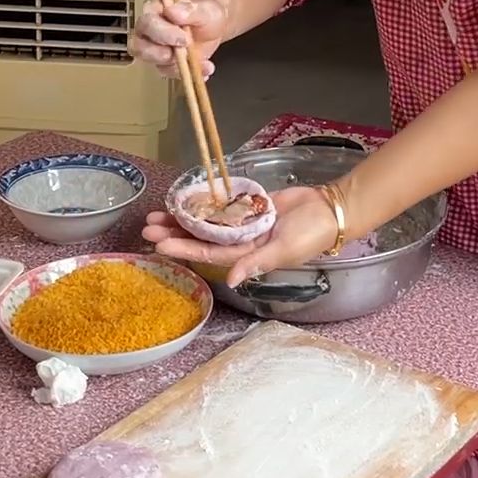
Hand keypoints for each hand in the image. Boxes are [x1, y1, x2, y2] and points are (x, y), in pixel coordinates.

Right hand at [128, 0, 229, 79]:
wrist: (216, 26)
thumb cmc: (206, 11)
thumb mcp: (205, 8)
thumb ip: (190, 9)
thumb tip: (172, 11)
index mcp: (155, 9)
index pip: (147, 23)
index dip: (163, 33)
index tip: (184, 38)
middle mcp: (149, 29)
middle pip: (140, 46)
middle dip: (161, 53)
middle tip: (185, 52)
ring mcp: (155, 48)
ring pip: (153, 63)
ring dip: (176, 66)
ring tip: (200, 62)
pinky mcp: (165, 63)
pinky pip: (170, 73)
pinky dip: (188, 74)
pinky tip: (204, 68)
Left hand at [142, 186, 337, 286]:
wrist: (330, 209)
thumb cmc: (310, 234)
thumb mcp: (284, 250)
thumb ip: (256, 262)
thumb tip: (231, 279)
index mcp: (247, 255)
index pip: (207, 252)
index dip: (182, 248)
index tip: (159, 243)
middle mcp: (241, 241)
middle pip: (201, 237)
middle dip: (174, 232)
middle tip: (147, 225)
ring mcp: (245, 223)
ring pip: (207, 221)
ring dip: (184, 217)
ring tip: (159, 212)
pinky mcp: (251, 205)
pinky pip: (223, 205)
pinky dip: (205, 202)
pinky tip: (186, 198)